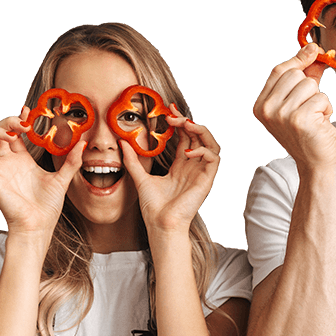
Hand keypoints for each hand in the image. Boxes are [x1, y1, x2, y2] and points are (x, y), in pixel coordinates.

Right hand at [0, 108, 84, 235]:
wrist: (39, 226)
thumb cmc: (48, 207)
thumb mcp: (63, 179)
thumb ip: (72, 161)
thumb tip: (83, 143)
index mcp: (23, 160)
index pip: (15, 133)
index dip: (18, 119)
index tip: (28, 109)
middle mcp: (8, 162)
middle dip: (8, 122)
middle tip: (22, 122)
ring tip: (10, 131)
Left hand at [122, 108, 219, 233]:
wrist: (161, 224)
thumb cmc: (154, 207)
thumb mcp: (140, 178)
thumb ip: (133, 161)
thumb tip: (122, 143)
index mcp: (181, 165)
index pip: (186, 137)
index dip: (179, 123)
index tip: (167, 111)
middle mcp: (193, 166)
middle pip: (198, 136)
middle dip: (188, 121)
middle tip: (173, 114)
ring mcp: (201, 172)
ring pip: (211, 143)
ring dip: (201, 131)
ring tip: (186, 124)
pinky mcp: (207, 179)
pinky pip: (213, 158)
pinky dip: (203, 150)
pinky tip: (187, 151)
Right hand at [254, 44, 335, 174]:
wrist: (317, 165)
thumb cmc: (310, 135)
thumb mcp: (300, 102)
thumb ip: (305, 75)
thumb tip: (312, 48)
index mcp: (261, 105)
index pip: (279, 71)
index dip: (298, 59)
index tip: (313, 50)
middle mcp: (267, 110)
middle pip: (296, 75)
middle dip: (310, 87)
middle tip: (310, 109)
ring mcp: (282, 115)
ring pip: (310, 85)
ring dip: (319, 100)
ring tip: (315, 118)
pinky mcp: (300, 119)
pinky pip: (322, 98)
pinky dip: (327, 109)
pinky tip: (321, 124)